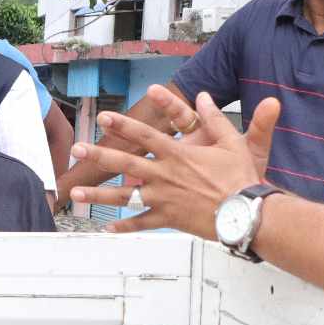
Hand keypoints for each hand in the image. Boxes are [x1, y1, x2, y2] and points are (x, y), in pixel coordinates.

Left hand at [69, 92, 278, 236]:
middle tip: (76, 149)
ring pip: (125, 196)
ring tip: (76, 192)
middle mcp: (165, 175)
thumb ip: (214, 118)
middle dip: (99, 154)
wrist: (247, 212)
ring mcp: (164, 198)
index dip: (123, 124)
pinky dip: (124, 227)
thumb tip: (204, 96)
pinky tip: (107, 229)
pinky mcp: (169, 219)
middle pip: (125, 162)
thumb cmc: (241, 178)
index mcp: (177, 154)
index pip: (144, 135)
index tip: (103, 116)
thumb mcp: (232, 142)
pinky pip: (142, 223)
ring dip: (98, 194)